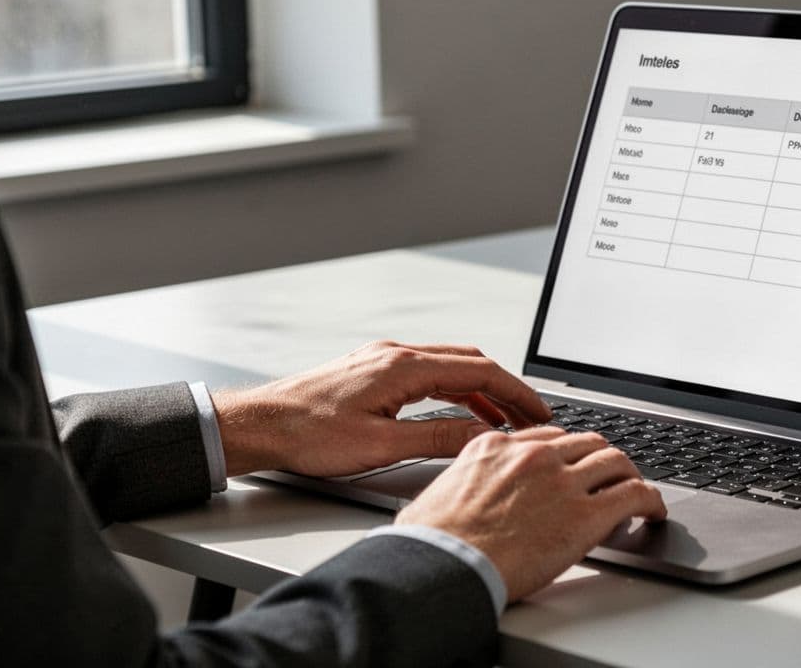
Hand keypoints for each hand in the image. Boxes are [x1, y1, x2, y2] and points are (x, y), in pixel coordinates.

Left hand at [212, 341, 551, 476]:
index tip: (540, 412)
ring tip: (504, 422)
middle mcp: (396, 354)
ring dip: (481, 391)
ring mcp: (383, 360)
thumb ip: (438, 439)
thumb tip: (483, 437)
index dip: (517, 393)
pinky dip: (454, 391)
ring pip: (450, 367)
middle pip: (470, 363)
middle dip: (507, 390)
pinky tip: (458, 413)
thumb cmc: (308, 435)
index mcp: (404, 366)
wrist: (260, 425)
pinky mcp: (372, 372)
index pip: (480, 372)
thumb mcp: (381, 446)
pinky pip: (428, 373)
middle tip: (532, 417)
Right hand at [395, 426, 667, 602]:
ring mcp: (563, 481)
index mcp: (498, 446)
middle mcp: (534, 455)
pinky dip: (652, 500)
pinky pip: (635, 494)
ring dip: (630, 475)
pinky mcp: (587, 514)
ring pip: (616, 461)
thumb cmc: (432, 541)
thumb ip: (471, 481)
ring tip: (637, 491)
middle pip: (587, 442)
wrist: (442, 565)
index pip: (548, 436)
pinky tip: (654, 511)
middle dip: (602, 457)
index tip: (575, 462)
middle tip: (611, 474)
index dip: (568, 450)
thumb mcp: (443, 491)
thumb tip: (475, 495)